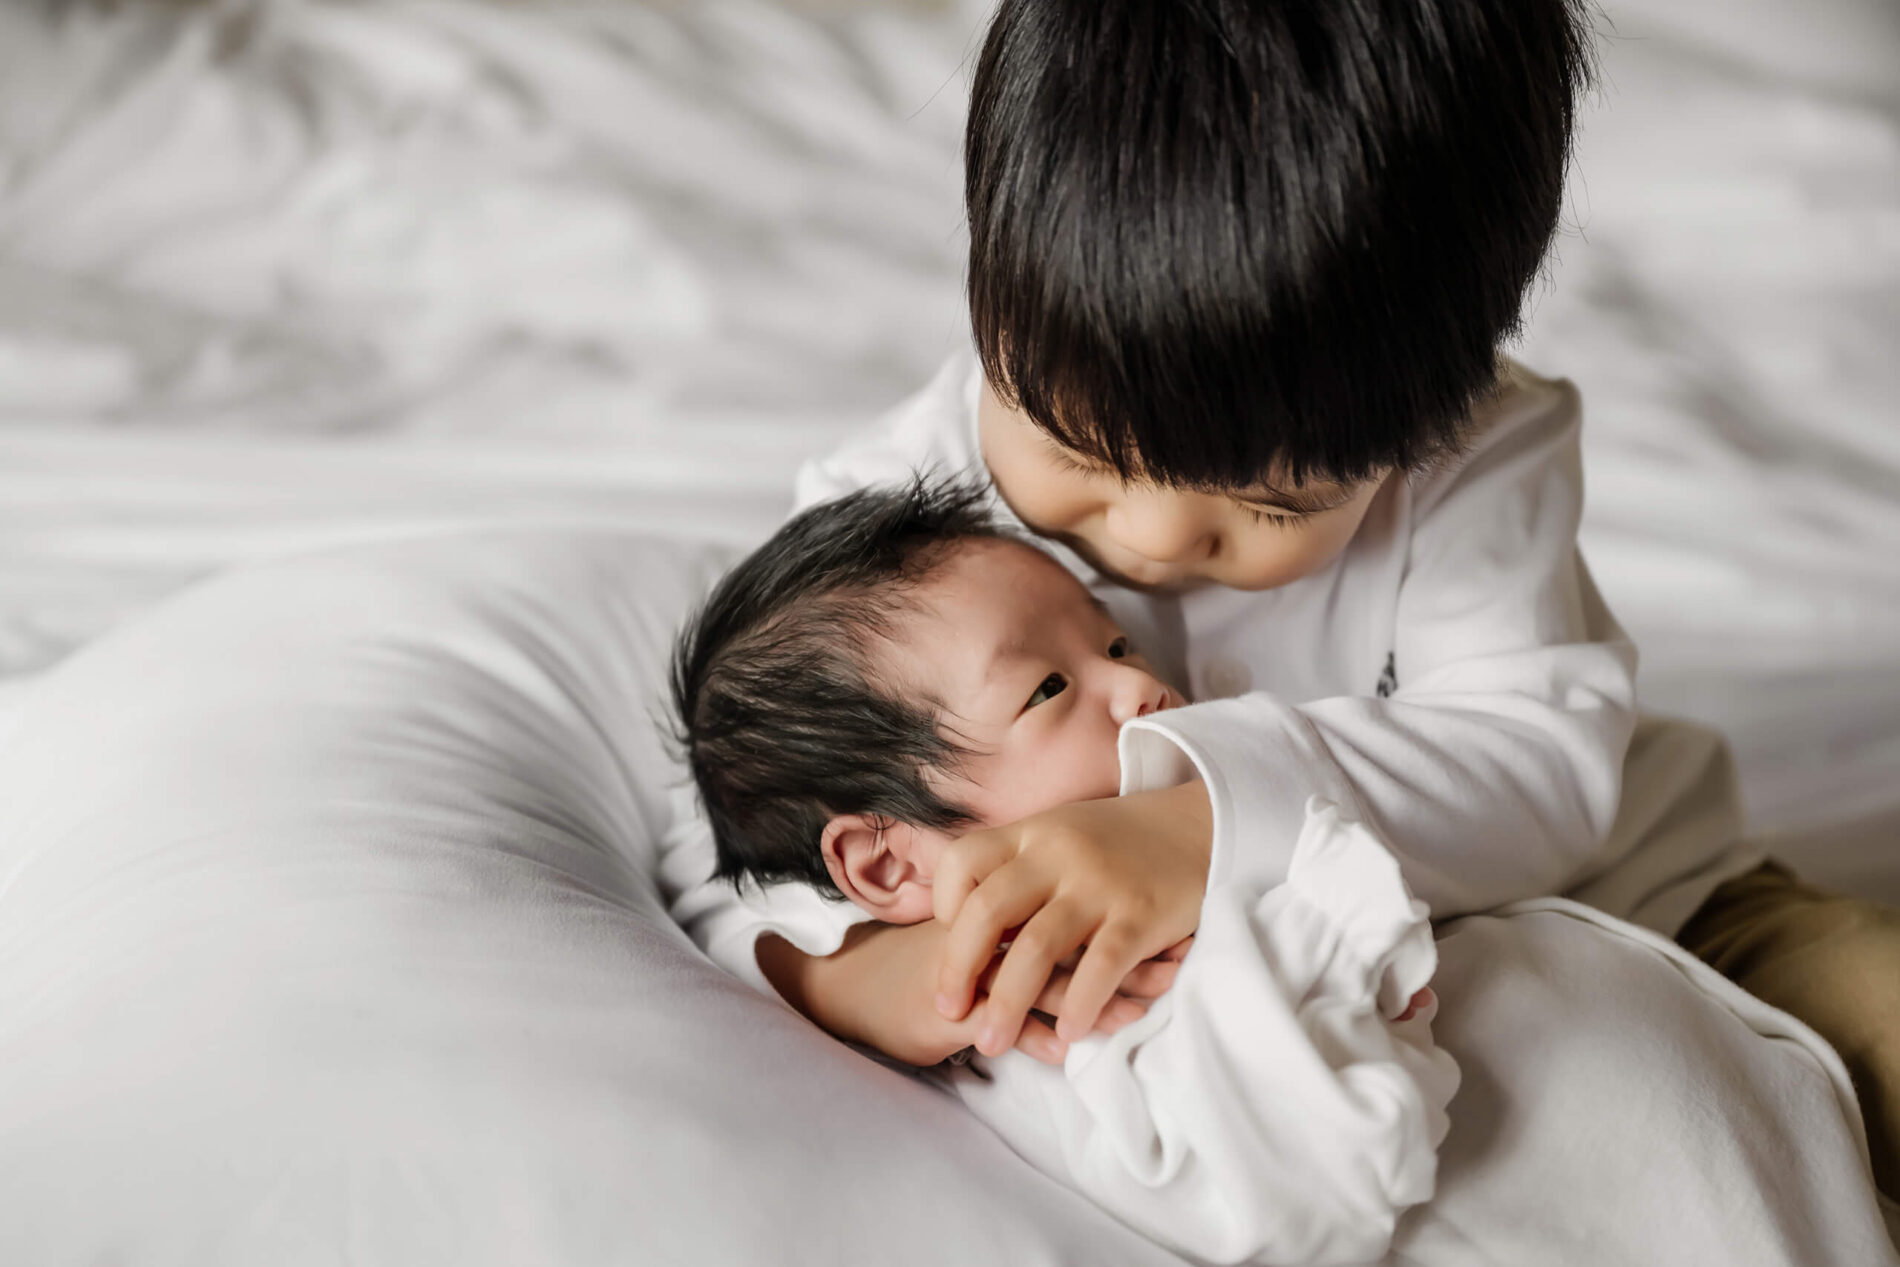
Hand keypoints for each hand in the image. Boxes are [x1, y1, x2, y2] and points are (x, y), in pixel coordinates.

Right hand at [758, 922, 1156, 1067]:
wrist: (853, 989)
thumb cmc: (924, 965)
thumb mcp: (978, 941)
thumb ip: (1023, 931)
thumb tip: (1084, 932)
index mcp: (997, 901)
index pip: (1069, 902)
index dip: (1120, 915)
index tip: (1172, 928)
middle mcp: (988, 929)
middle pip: (1069, 933)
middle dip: (1123, 954)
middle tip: (1175, 968)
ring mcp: (971, 967)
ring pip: (1043, 977)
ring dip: (1093, 1000)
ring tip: (1138, 1015)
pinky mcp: (951, 1006)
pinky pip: (1002, 1021)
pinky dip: (1038, 1036)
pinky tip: (1070, 1050)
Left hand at [932, 780, 1212, 1055]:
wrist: (1199, 826)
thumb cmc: (1118, 842)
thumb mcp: (1060, 835)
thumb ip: (1017, 868)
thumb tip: (961, 920)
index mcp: (1031, 832)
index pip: (962, 861)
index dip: (943, 904)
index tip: (950, 939)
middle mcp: (1058, 854)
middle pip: (988, 912)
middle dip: (958, 967)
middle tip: (949, 1010)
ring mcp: (1100, 885)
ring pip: (1037, 948)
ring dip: (1007, 1002)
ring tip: (991, 1043)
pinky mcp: (1141, 916)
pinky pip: (1100, 967)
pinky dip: (1079, 1005)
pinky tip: (1066, 1032)